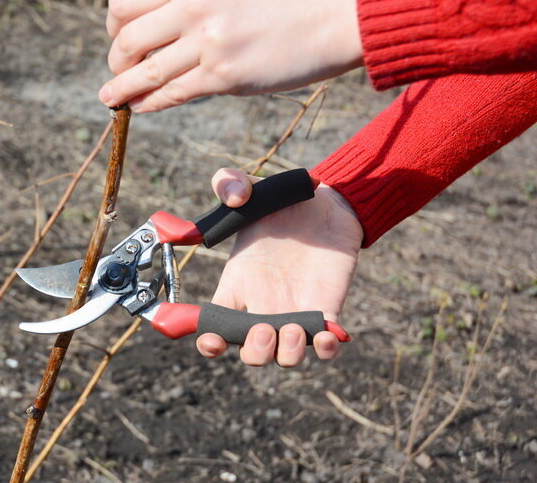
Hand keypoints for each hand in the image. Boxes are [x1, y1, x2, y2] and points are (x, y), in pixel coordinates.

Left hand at [99, 0, 361, 112]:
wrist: (330, 15)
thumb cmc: (276, 0)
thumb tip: (141, 30)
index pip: (123, 2)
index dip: (112, 26)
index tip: (118, 40)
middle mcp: (193, 3)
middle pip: (126, 39)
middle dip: (116, 61)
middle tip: (118, 72)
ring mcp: (207, 41)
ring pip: (143, 73)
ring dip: (121, 90)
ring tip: (111, 99)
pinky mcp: (223, 76)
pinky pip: (170, 95)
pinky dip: (149, 104)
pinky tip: (141, 107)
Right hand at [196, 168, 362, 366]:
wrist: (329, 204)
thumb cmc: (284, 201)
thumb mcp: (254, 188)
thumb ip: (230, 181)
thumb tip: (231, 195)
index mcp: (238, 284)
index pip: (216, 325)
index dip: (209, 342)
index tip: (213, 340)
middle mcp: (264, 305)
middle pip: (250, 352)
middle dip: (254, 351)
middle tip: (265, 328)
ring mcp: (295, 311)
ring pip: (285, 357)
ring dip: (287, 354)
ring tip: (295, 328)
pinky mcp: (326, 310)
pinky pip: (324, 346)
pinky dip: (325, 350)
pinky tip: (327, 333)